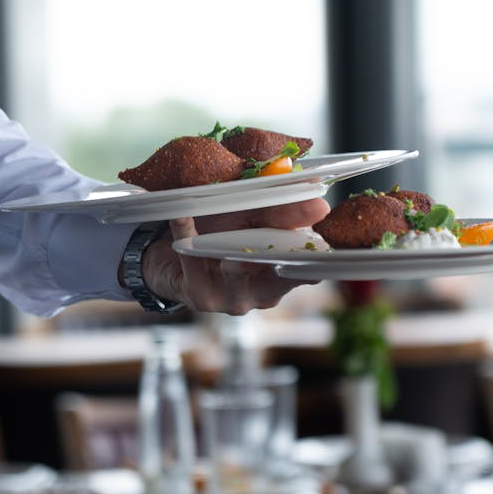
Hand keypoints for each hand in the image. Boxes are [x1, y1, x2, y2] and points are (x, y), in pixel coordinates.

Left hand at [141, 197, 329, 314]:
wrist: (169, 253)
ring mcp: (233, 298)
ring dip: (232, 250)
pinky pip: (194, 262)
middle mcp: (263, 293)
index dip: (316, 256)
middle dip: (278, 249)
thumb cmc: (218, 233)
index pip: (308, 270)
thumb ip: (280, 209)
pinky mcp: (201, 296)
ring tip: (226, 231)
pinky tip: (181, 216)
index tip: (322, 239)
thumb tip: (318, 195)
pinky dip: (187, 234)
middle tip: (284, 228)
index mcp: (282, 275)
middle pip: (277, 272)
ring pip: (238, 271)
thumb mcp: (251, 216)